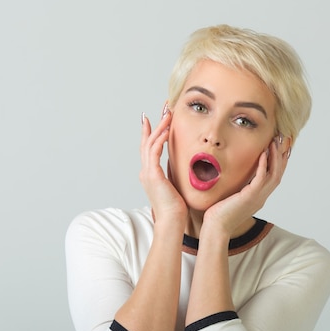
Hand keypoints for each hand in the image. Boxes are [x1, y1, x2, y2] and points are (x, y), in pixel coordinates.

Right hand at [140, 104, 187, 222]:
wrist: (172, 221)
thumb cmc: (176, 209)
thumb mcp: (176, 187)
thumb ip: (175, 175)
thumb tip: (183, 168)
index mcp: (151, 175)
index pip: (149, 148)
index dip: (152, 132)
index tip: (156, 118)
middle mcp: (146, 172)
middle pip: (147, 141)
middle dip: (155, 123)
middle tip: (163, 108)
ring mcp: (148, 173)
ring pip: (150, 143)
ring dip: (159, 127)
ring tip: (167, 115)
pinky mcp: (153, 175)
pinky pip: (154, 152)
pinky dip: (159, 140)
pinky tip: (166, 131)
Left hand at [203, 136, 290, 236]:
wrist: (216, 228)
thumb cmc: (219, 214)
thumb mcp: (232, 196)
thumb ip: (238, 186)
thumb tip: (234, 173)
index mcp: (259, 197)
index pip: (274, 177)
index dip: (279, 162)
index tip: (280, 147)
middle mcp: (262, 197)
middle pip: (278, 174)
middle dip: (281, 156)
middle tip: (283, 140)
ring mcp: (258, 198)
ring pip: (274, 175)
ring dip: (275, 157)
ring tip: (274, 142)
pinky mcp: (250, 197)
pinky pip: (261, 179)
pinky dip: (264, 165)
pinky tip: (263, 153)